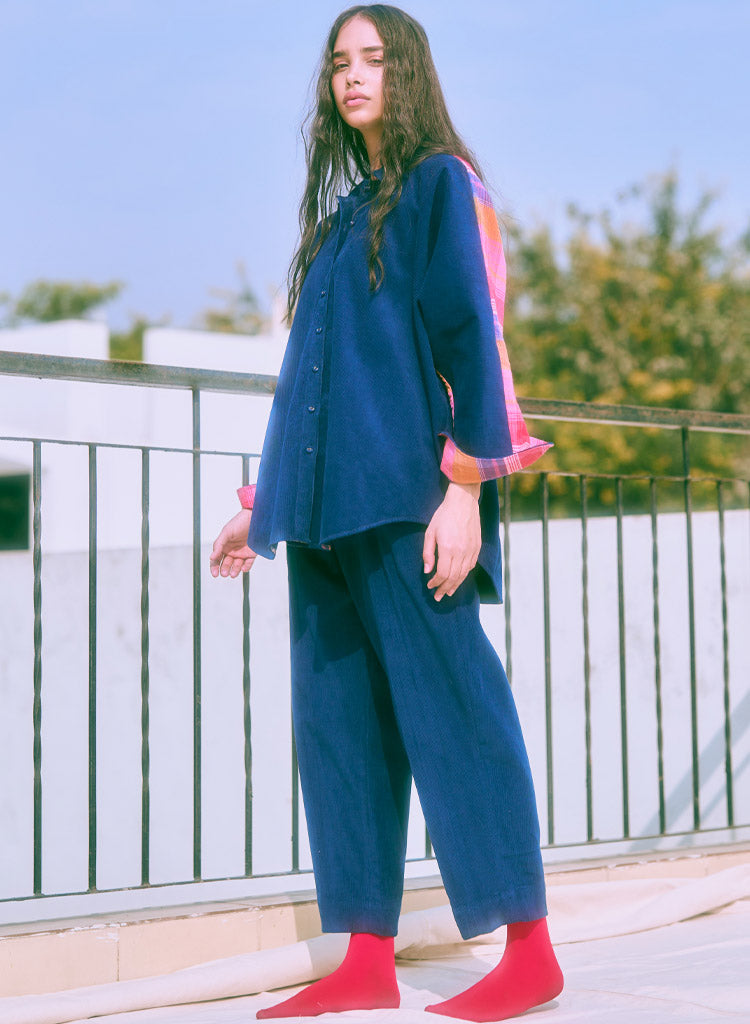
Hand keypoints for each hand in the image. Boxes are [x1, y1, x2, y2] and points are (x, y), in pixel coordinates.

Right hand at [209, 509, 256, 577]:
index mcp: (224, 547)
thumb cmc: (239, 523)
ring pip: (237, 566)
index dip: (214, 567)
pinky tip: (243, 568)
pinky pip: (248, 563)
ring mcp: (242, 553)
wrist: (254, 517)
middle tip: (225, 573)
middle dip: (225, 569)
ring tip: (233, 574)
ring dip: (234, 571)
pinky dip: (246, 567)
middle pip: (226, 564)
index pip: (217, 560)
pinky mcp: (252, 554)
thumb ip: (218, 544)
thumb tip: (211, 557)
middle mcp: (232, 551)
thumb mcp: (226, 532)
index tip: (215, 574)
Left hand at [423, 481, 480, 600]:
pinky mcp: (477, 547)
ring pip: (464, 574)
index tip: (430, 586)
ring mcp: (471, 550)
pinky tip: (459, 579)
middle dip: (445, 588)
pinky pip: (471, 566)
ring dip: (456, 585)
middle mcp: (461, 551)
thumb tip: (427, 571)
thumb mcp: (430, 532)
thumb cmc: (443, 515)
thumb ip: (428, 553)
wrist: (463, 502)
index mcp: (448, 548)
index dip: (436, 582)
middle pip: (454, 577)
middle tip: (438, 597)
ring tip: (448, 592)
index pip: (443, 573)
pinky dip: (465, 575)